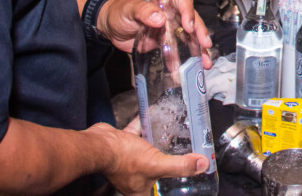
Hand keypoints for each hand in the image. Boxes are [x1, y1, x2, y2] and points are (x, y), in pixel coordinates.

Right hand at [86, 122, 207, 195]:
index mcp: (140, 190)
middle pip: (153, 174)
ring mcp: (126, 162)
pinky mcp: (121, 146)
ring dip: (156, 144)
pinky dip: (144, 126)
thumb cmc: (123, 159)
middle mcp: (133, 179)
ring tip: (170, 135)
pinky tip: (153, 114)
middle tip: (181, 156)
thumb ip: (180, 165)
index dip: (168, 191)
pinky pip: (136, 135)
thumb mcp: (156, 164)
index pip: (158, 194)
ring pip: (145, 154)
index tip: (181, 185)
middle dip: (165, 165)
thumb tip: (203, 164)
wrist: (98, 144)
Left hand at [98, 0, 212, 67]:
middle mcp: (171, 13)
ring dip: (198, 49)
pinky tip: (186, 70)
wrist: (110, 28)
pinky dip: (182, 60)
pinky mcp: (165, 43)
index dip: (188, 12)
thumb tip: (160, 18)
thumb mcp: (129, 9)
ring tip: (205, 62)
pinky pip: (177, 50)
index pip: (182, 1)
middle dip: (200, 32)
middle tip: (205, 43)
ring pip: (189, 37)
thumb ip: (143, 11)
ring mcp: (170, 28)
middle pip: (191, 20)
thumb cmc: (119, 11)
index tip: (189, 25)